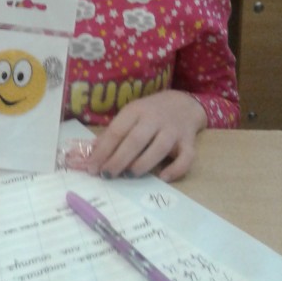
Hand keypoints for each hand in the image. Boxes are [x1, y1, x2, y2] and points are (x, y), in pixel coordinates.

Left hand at [85, 91, 206, 181]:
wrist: (183, 103)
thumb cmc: (150, 114)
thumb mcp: (130, 116)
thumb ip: (114, 133)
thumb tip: (92, 154)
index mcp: (136, 111)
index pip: (117, 131)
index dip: (103, 150)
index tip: (92, 168)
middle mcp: (155, 119)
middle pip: (136, 140)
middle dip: (119, 159)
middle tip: (107, 175)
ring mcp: (173, 130)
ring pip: (159, 148)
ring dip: (143, 163)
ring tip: (129, 175)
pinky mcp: (189, 142)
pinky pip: (186, 157)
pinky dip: (176, 169)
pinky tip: (163, 177)